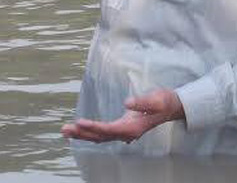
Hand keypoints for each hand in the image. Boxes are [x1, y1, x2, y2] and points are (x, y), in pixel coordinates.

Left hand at [61, 89, 184, 143]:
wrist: (171, 107)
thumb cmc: (163, 102)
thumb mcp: (156, 99)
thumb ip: (142, 102)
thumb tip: (127, 103)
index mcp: (133, 127)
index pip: (110, 129)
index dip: (94, 127)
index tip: (79, 123)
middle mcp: (127, 133)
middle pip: (101, 136)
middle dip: (82, 133)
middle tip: (65, 130)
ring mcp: (124, 133)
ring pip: (100, 137)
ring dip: (83, 134)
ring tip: (65, 131)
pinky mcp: (122, 129)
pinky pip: (103, 134)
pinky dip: (90, 133)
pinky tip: (79, 131)